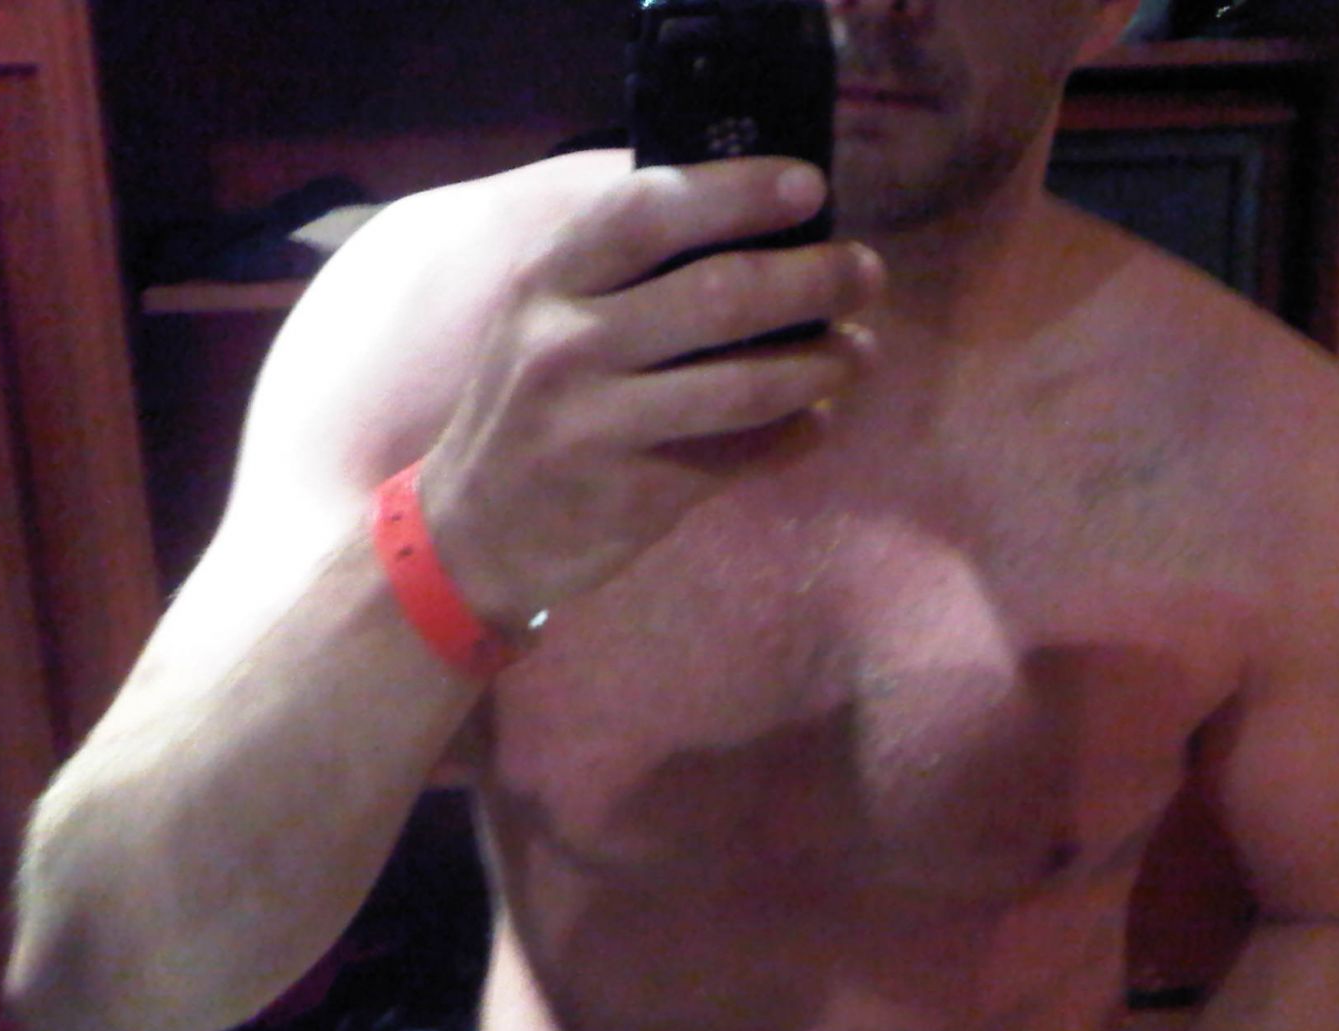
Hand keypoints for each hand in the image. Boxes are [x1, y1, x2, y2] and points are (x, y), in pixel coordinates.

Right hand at [409, 151, 881, 622]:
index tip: (812, 187)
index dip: (739, 191)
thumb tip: (759, 234)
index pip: (650, 209)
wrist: (472, 535)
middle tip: (866, 274)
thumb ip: (624, 278)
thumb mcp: (545, 323)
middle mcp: (568, 344)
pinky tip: (817, 422)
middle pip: (720, 293)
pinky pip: (743, 457)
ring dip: (823, 364)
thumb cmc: (529, 410)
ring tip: (858, 353)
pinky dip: (797, 435)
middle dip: (814, 279)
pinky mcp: (634, 495)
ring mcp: (599, 424)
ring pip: (745, 384)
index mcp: (548, 282)